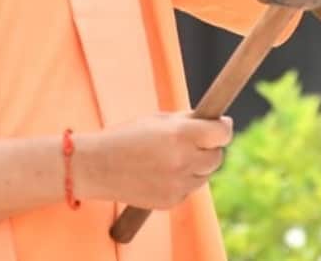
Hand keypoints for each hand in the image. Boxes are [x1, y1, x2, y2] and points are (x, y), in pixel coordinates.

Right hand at [73, 112, 231, 209]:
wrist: (97, 166)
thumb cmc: (127, 136)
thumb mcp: (157, 119)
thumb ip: (187, 121)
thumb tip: (216, 121)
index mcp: (180, 135)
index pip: (222, 133)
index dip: (223, 127)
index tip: (221, 123)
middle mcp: (183, 160)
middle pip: (217, 157)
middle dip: (210, 147)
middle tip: (196, 141)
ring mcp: (178, 184)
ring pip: (205, 175)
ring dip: (198, 165)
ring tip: (173, 157)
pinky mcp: (172, 201)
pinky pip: (189, 188)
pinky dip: (183, 180)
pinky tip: (162, 172)